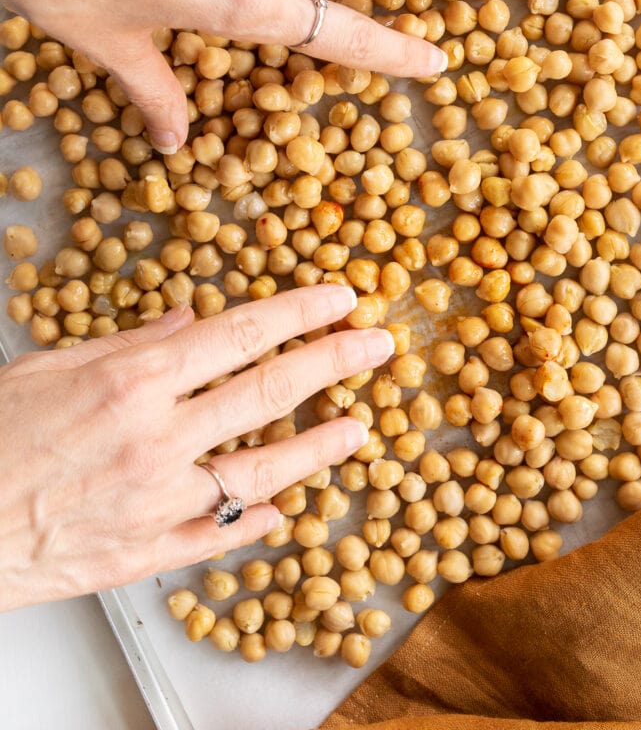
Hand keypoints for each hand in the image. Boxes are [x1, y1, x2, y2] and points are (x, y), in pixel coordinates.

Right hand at [0, 284, 392, 611]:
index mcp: (134, 380)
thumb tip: (185, 321)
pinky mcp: (149, 552)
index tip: (340, 298)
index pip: (240, 334)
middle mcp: (158, 439)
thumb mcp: (52, 365)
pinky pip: (223, 536)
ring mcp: (160, 501)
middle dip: (335, 361)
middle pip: (270, 392)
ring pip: (265, 473)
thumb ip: (130, 344)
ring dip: (320, 449)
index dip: (299, 312)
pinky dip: (259, 521)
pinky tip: (286, 509)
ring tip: (359, 430)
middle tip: (379, 345)